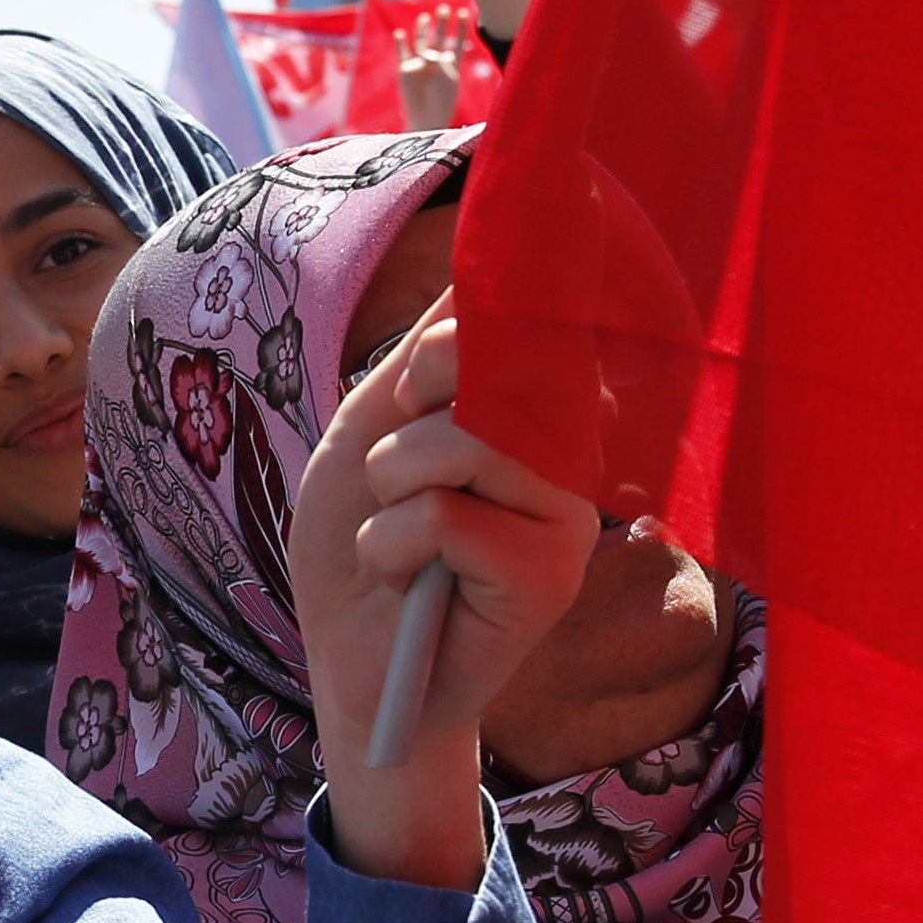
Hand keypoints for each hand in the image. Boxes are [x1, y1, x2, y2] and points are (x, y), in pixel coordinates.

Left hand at [286, 288, 594, 888]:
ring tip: (397, 531)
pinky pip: (449, 516)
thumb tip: (476, 263)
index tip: (409, 391)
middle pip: (500, 371)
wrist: (350, 659)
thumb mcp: (374, 424)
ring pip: (471, 439)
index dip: (449, 344)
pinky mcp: (549, 581)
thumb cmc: (364, 537)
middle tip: (392, 475)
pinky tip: (410, 582)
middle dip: (411, 412)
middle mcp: (572, 457)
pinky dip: (394, 543)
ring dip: (393, 482)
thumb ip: (428, 349)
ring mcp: (569, 519)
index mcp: (537, 412)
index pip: (526, 326)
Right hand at [395, 4, 472, 134]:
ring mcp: (420, 66)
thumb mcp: (447, 77)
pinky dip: (401, 43)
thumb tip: (427, 52)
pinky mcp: (405, 70)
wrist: (426, 118)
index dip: (461, 27)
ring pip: (422, 43)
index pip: (457, 42)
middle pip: (439, 39)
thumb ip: (438, 61)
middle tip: (443, 8)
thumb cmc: (442, 101)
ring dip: (423, 30)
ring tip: (425, 17)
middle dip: (442, 24)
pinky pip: (403, 53)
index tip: (464, 12)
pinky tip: (400, 33)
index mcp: (451, 66)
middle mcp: (436, 64)